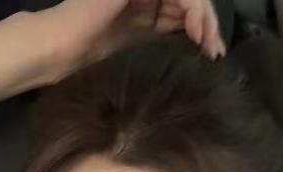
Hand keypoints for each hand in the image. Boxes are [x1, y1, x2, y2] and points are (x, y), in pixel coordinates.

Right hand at [33, 0, 225, 82]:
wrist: (66, 45)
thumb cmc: (94, 53)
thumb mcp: (141, 47)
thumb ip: (167, 39)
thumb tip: (200, 48)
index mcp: (149, 3)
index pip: (187, 9)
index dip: (204, 29)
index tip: (213, 55)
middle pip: (193, 1)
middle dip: (210, 25)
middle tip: (215, 52)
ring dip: (206, 20)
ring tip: (208, 45)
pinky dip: (194, 10)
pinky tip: (196, 32)